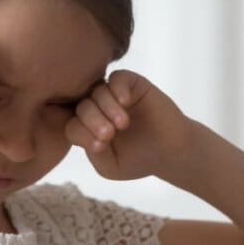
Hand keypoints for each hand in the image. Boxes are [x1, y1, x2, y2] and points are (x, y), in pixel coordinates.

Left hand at [64, 69, 196, 179]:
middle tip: (109, 134)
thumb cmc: (138, 160)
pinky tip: (126, 102)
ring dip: (107, 107)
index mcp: (87, 129)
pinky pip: (117, 78)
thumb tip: (86, 134)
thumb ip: (94, 153)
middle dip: (92, 120)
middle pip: (82, 107)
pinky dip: (118, 88)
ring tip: (122, 124)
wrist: (171, 151)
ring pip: (97, 91)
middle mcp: (97, 109)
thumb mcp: (111, 166)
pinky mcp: (132, 84)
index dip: (82, 134)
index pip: (73, 126)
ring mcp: (113, 94)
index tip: (100, 147)